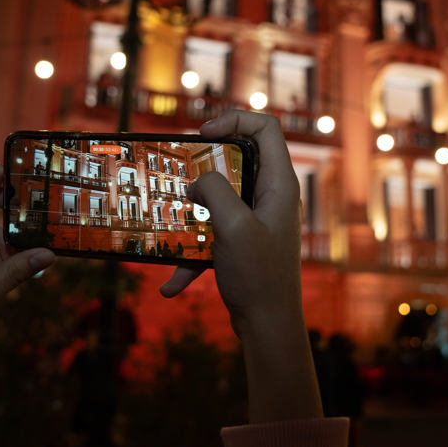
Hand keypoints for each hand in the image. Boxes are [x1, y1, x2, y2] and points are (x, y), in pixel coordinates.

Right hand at [161, 111, 321, 421]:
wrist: (269, 327)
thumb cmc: (259, 276)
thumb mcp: (233, 227)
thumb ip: (214, 192)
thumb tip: (198, 184)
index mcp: (279, 184)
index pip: (266, 127)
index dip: (234, 118)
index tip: (202, 133)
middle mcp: (271, 196)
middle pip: (237, 160)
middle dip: (203, 168)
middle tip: (180, 173)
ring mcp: (257, 220)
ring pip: (218, 199)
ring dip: (191, 215)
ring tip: (168, 224)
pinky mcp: (243, 242)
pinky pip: (212, 237)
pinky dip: (191, 257)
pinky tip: (172, 286)